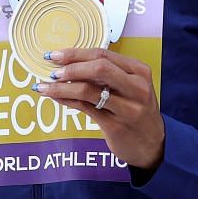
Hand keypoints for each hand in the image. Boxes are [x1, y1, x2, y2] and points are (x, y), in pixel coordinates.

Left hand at [32, 47, 164, 169]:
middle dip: (70, 67)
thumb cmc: (137, 111)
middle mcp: (136, 88)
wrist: (153, 145)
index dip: (76, 53)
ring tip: (44, 86)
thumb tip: (70, 63)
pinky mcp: (116, 126)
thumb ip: (107, 75)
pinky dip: (67, 101)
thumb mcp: (130, 88)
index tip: (55, 55)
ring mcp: (127, 108)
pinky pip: (85, 109)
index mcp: (139, 71)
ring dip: (62, 87)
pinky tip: (56, 98)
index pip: (103, 54)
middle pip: (98, 68)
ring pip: (88, 90)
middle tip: (51, 71)